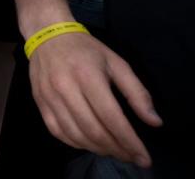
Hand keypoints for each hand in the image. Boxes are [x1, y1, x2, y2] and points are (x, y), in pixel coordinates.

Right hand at [29, 31, 161, 166]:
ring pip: (76, 135)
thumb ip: (137, 92)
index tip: (144, 158)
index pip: (111, 117)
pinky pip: (58, 132)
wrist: (47, 35)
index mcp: (88, 75)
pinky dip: (77, 144)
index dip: (129, 142)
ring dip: (98, 149)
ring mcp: (50, 97)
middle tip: (131, 157)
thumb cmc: (86, 49)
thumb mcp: (117, 63)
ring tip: (114, 151)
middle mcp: (66, 87)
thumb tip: (154, 122)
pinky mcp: (40, 103)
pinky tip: (90, 144)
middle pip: (93, 130)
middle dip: (117, 149)